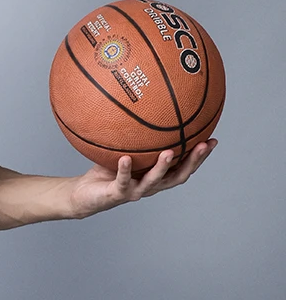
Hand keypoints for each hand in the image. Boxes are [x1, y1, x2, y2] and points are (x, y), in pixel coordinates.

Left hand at [69, 138, 216, 218]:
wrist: (85, 194)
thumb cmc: (108, 169)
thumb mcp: (125, 148)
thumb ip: (138, 135)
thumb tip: (146, 105)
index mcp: (157, 175)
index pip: (184, 166)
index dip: (200, 156)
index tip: (213, 140)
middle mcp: (150, 185)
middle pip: (178, 176)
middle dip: (192, 161)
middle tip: (203, 145)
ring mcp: (135, 191)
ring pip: (154, 181)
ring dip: (162, 167)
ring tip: (169, 152)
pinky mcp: (117, 194)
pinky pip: (122, 181)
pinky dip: (124, 170)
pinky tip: (125, 158)